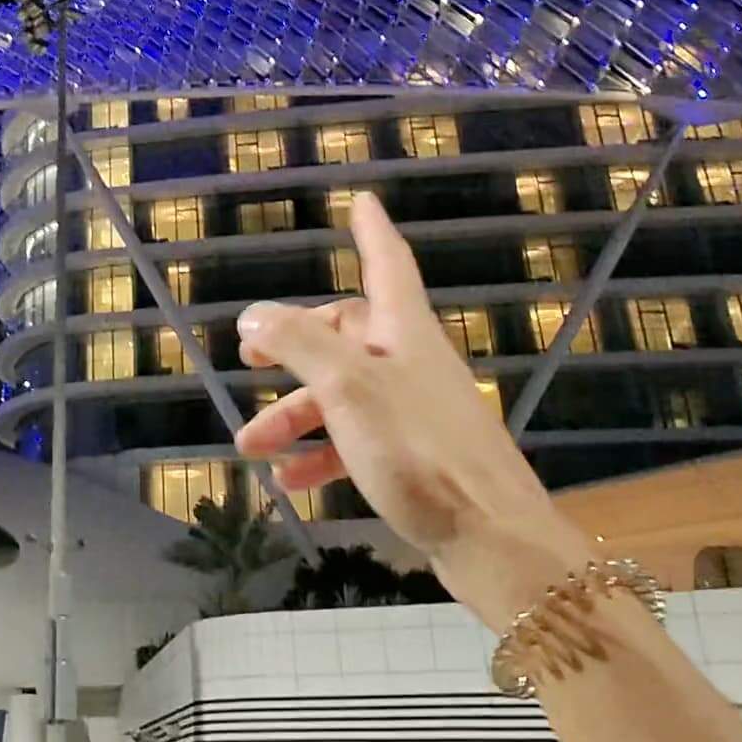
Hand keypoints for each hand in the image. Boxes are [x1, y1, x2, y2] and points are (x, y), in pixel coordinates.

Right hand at [233, 192, 592, 625]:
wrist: (492, 540)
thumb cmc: (420, 453)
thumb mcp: (348, 390)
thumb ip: (300, 344)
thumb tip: (256, 312)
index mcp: (407, 334)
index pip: (388, 265)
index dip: (371, 233)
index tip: (362, 202)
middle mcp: (415, 365)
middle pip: (350, 337)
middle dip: (296, 346)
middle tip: (249, 355)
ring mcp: (418, 415)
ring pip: (345, 397)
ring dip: (296, 414)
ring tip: (251, 443)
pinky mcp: (418, 462)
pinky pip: (358, 444)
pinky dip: (322, 456)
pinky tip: (292, 482)